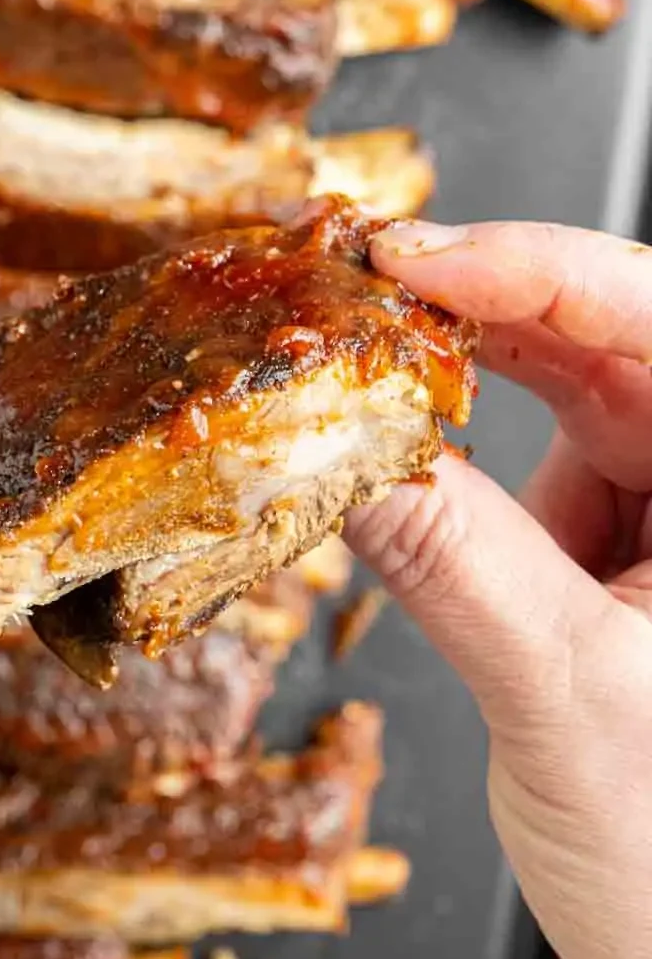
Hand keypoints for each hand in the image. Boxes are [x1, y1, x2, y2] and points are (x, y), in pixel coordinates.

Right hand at [344, 219, 651, 958]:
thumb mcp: (562, 699)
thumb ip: (448, 557)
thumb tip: (337, 441)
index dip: (534, 267)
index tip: (410, 259)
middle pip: (618, 335)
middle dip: (485, 305)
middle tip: (361, 287)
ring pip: (578, 383)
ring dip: (467, 371)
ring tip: (367, 364)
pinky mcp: (640, 540)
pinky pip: (553, 450)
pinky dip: (470, 444)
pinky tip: (406, 445)